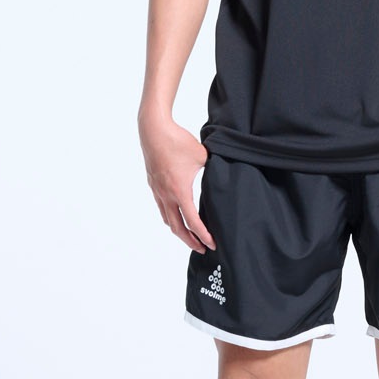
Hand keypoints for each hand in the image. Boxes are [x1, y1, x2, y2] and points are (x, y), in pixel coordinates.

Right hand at [139, 114, 216, 252]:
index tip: (212, 244)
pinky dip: (171, 218)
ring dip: (179, 231)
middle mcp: (166, 195)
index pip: (193, 222)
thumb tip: (225, 175)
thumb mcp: (203, 156)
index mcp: (180, 191)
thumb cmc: (178, 141)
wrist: (154, 130)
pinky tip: (178, 216)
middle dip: (190, 241)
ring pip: (167, 219)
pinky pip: (162, 208)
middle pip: (177, 228)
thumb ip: (214, 168)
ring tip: (190, 237)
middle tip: (203, 249)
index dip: (203, 236)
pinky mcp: (153, 184)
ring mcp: (157, 191)